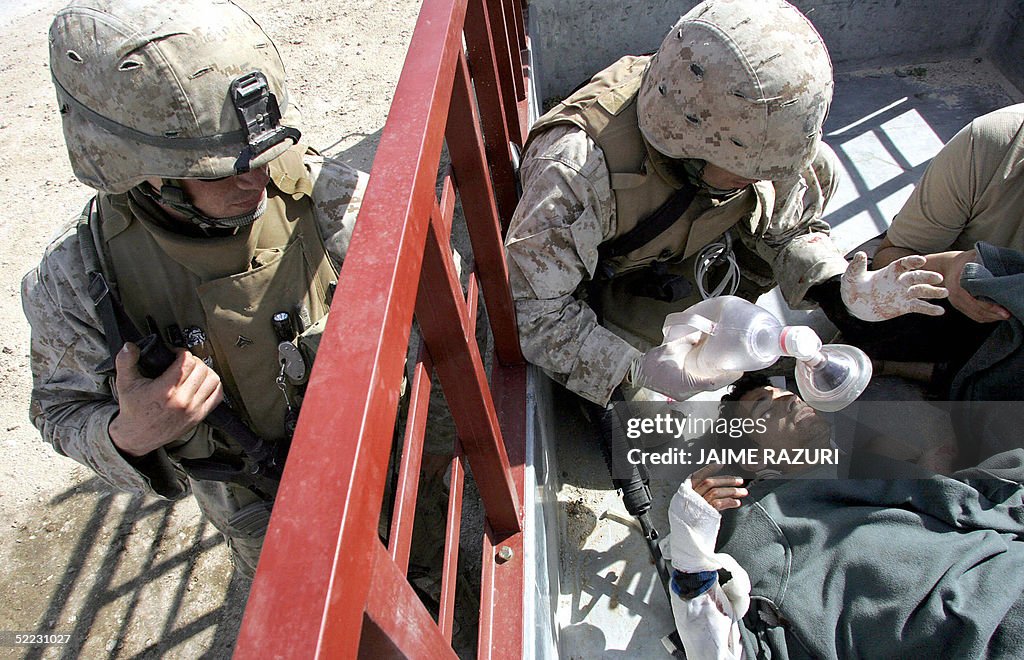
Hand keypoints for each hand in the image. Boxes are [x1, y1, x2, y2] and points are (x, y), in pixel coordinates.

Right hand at [109, 342, 222, 456]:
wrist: (138, 436)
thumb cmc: (133, 410)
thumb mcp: (125, 383)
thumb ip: (126, 361)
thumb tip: (129, 346)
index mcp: (165, 391)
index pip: (187, 362)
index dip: (181, 352)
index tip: (175, 354)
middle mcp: (182, 401)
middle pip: (201, 368)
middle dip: (193, 360)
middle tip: (183, 362)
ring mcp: (194, 409)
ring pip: (213, 380)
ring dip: (205, 371)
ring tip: (194, 371)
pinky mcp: (200, 416)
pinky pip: (218, 395)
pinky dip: (213, 385)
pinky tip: (202, 383)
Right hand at [631, 330, 742, 399]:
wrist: (636, 372)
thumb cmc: (649, 364)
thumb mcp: (669, 349)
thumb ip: (687, 340)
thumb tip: (702, 331)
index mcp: (684, 384)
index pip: (711, 384)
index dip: (726, 377)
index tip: (738, 370)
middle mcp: (686, 391)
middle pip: (712, 385)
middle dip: (726, 376)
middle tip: (738, 365)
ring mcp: (684, 393)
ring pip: (708, 386)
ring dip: (719, 377)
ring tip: (730, 366)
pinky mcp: (683, 390)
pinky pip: (701, 385)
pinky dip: (709, 376)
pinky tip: (714, 369)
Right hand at [668, 465, 744, 572]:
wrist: (687, 545)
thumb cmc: (689, 528)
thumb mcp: (691, 510)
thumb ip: (700, 499)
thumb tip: (718, 491)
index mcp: (684, 494)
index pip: (695, 476)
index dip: (708, 469)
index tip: (720, 464)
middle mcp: (689, 497)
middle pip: (709, 482)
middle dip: (727, 480)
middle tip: (740, 480)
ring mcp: (696, 505)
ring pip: (716, 491)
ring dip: (732, 490)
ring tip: (743, 493)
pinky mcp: (705, 513)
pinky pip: (719, 503)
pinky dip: (729, 501)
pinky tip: (737, 503)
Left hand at [841, 251, 947, 320]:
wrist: (855, 305)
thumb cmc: (854, 287)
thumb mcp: (852, 276)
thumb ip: (857, 266)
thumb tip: (860, 254)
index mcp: (890, 271)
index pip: (904, 264)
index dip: (913, 261)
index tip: (921, 261)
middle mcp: (900, 281)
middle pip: (916, 277)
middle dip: (927, 277)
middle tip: (939, 278)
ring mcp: (904, 294)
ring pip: (921, 291)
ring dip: (933, 292)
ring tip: (945, 293)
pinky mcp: (904, 306)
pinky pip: (919, 307)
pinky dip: (929, 309)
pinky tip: (940, 311)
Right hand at [932, 249, 1008, 322]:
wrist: (945, 267)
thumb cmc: (962, 261)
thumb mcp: (973, 257)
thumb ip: (984, 262)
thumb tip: (998, 265)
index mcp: (959, 285)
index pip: (977, 301)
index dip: (992, 307)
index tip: (1004, 309)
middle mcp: (956, 296)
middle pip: (978, 311)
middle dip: (994, 314)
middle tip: (1008, 313)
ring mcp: (957, 302)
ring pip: (976, 315)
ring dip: (991, 317)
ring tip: (1004, 314)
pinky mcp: (959, 306)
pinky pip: (974, 316)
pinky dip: (985, 317)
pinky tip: (994, 314)